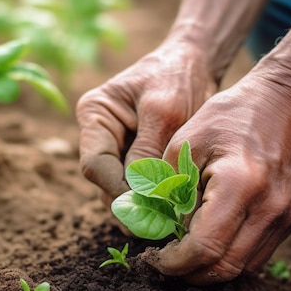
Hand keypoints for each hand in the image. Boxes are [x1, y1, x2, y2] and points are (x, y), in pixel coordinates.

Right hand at [76, 37, 217, 206]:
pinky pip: (138, 187)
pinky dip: (153, 200)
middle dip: (131, 204)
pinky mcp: (135, 159)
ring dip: (142, 206)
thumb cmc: (178, 78)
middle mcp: (99, 135)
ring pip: (121, 190)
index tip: (145, 210)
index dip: (117, 191)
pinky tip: (171, 211)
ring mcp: (116, 149)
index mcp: (95, 115)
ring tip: (168, 223)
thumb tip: (136, 195)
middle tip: (159, 226)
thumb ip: (147, 151)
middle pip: (105, 183)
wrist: (195, 64)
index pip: (95, 165)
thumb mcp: (164, 111)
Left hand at [144, 70, 290, 284]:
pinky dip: (233, 255)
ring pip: (245, 268)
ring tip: (187, 253)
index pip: (204, 247)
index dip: (174, 263)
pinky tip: (214, 239)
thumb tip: (154, 229)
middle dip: (190, 274)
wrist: (289, 100)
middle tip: (167, 263)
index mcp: (240, 184)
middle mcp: (270, 207)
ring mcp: (287, 215)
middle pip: (225, 268)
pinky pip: (260, 253)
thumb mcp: (185, 142)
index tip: (154, 259)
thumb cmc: (232, 115)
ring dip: (212, 268)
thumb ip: (167, 189)